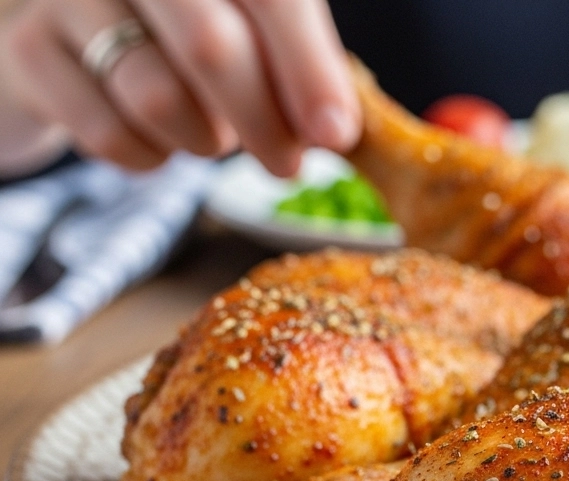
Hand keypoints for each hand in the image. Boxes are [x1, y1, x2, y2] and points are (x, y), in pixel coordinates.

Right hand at [0, 0, 357, 175]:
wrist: (65, 43)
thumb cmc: (175, 35)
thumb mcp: (244, 29)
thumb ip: (294, 62)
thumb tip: (337, 127)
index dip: (309, 68)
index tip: (336, 133)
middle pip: (211, 47)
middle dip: (264, 121)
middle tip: (288, 164)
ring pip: (158, 98)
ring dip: (203, 139)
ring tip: (209, 135)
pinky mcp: (28, 48)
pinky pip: (110, 133)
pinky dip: (150, 157)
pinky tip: (155, 140)